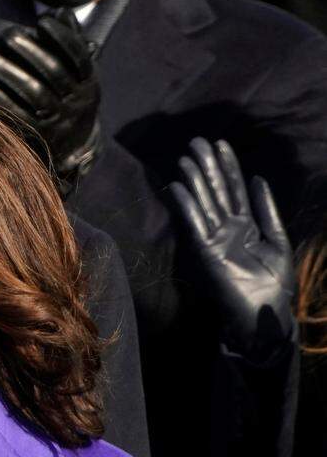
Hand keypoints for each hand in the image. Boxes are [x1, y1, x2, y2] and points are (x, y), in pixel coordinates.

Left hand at [0, 9, 100, 193]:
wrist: (72, 148)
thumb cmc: (69, 98)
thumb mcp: (78, 74)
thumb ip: (71, 42)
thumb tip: (60, 9)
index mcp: (89, 83)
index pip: (79, 56)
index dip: (62, 37)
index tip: (42, 20)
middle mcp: (76, 102)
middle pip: (54, 72)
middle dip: (30, 51)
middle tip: (6, 34)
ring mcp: (56, 121)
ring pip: (33, 92)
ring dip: (7, 71)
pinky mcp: (34, 135)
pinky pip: (13, 112)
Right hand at [169, 138, 295, 353]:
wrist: (266, 315)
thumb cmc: (277, 284)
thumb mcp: (279, 241)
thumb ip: (267, 210)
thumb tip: (258, 179)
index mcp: (247, 225)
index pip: (235, 189)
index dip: (228, 166)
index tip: (220, 144)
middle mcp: (228, 229)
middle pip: (216, 192)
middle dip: (207, 166)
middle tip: (195, 141)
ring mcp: (216, 239)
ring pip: (205, 204)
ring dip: (194, 180)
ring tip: (185, 158)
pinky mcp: (206, 252)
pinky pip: (195, 224)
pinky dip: (186, 206)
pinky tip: (178, 187)